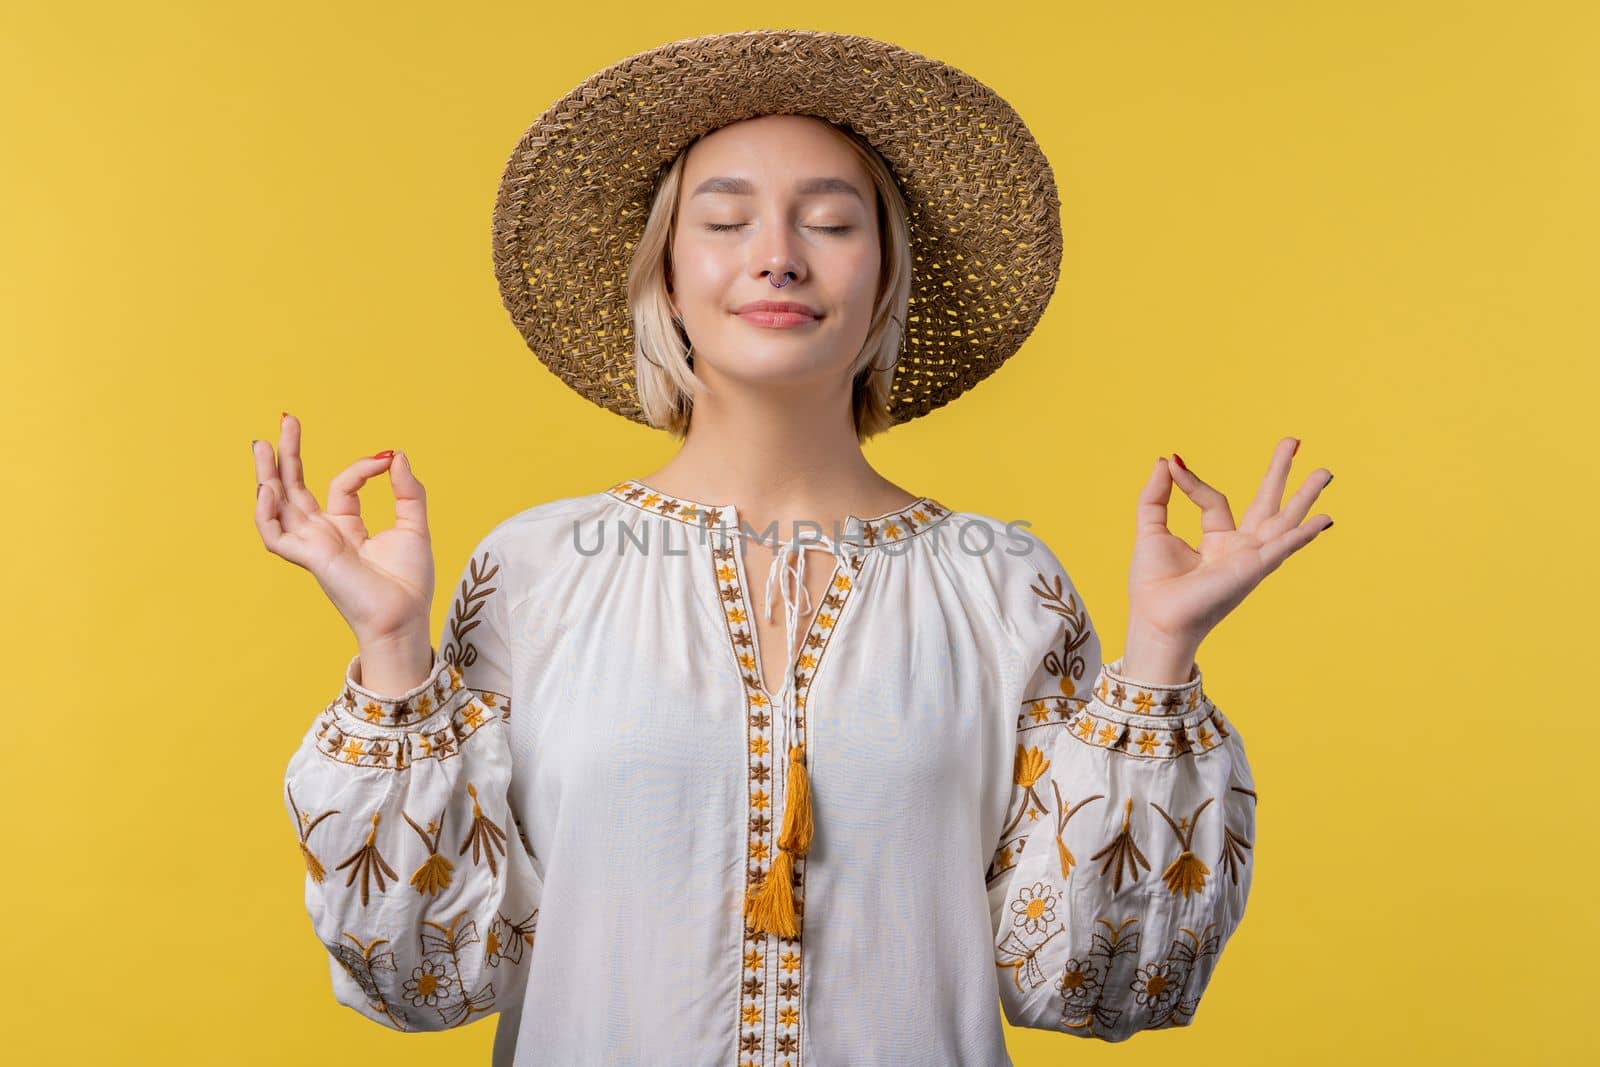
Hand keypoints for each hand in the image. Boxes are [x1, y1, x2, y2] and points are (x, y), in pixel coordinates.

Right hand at [251, 412, 435, 647]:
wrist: (405, 617)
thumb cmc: (409, 582)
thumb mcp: (414, 526)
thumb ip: (407, 490)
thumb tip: (396, 455)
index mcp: (346, 528)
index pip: (341, 486)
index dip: (362, 468)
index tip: (387, 459)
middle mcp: (323, 535)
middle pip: (295, 489)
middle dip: (288, 456)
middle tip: (285, 420)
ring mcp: (313, 546)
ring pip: (277, 507)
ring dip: (267, 475)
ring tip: (262, 444)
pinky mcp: (309, 559)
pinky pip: (275, 536)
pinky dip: (266, 513)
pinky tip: (268, 488)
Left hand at [1121, 436, 1333, 681]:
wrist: (1155, 619)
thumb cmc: (1153, 585)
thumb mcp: (1151, 529)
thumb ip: (1156, 495)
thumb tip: (1166, 461)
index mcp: (1218, 541)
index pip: (1216, 500)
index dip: (1193, 482)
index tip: (1174, 464)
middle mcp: (1239, 549)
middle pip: (1267, 504)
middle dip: (1280, 472)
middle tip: (1294, 441)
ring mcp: (1250, 559)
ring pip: (1284, 522)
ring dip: (1305, 497)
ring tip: (1326, 471)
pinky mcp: (1252, 570)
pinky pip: (1282, 548)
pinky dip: (1302, 535)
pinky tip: (1324, 520)